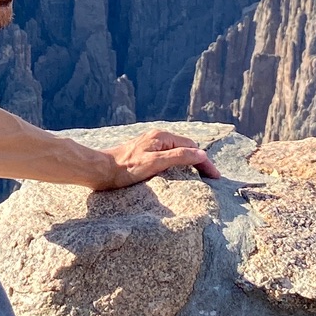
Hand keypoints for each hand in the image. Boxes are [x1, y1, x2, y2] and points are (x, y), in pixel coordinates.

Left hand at [92, 127, 219, 188]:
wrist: (100, 170)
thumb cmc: (125, 169)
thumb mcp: (154, 163)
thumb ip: (178, 157)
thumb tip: (201, 154)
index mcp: (162, 137)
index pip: (192, 147)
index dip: (204, 162)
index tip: (215, 177)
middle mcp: (157, 137)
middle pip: (186, 147)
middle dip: (199, 161)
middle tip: (210, 178)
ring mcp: (151, 144)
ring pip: (177, 151)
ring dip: (189, 162)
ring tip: (199, 177)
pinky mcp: (145, 152)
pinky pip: (168, 155)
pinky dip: (178, 163)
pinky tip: (179, 173)